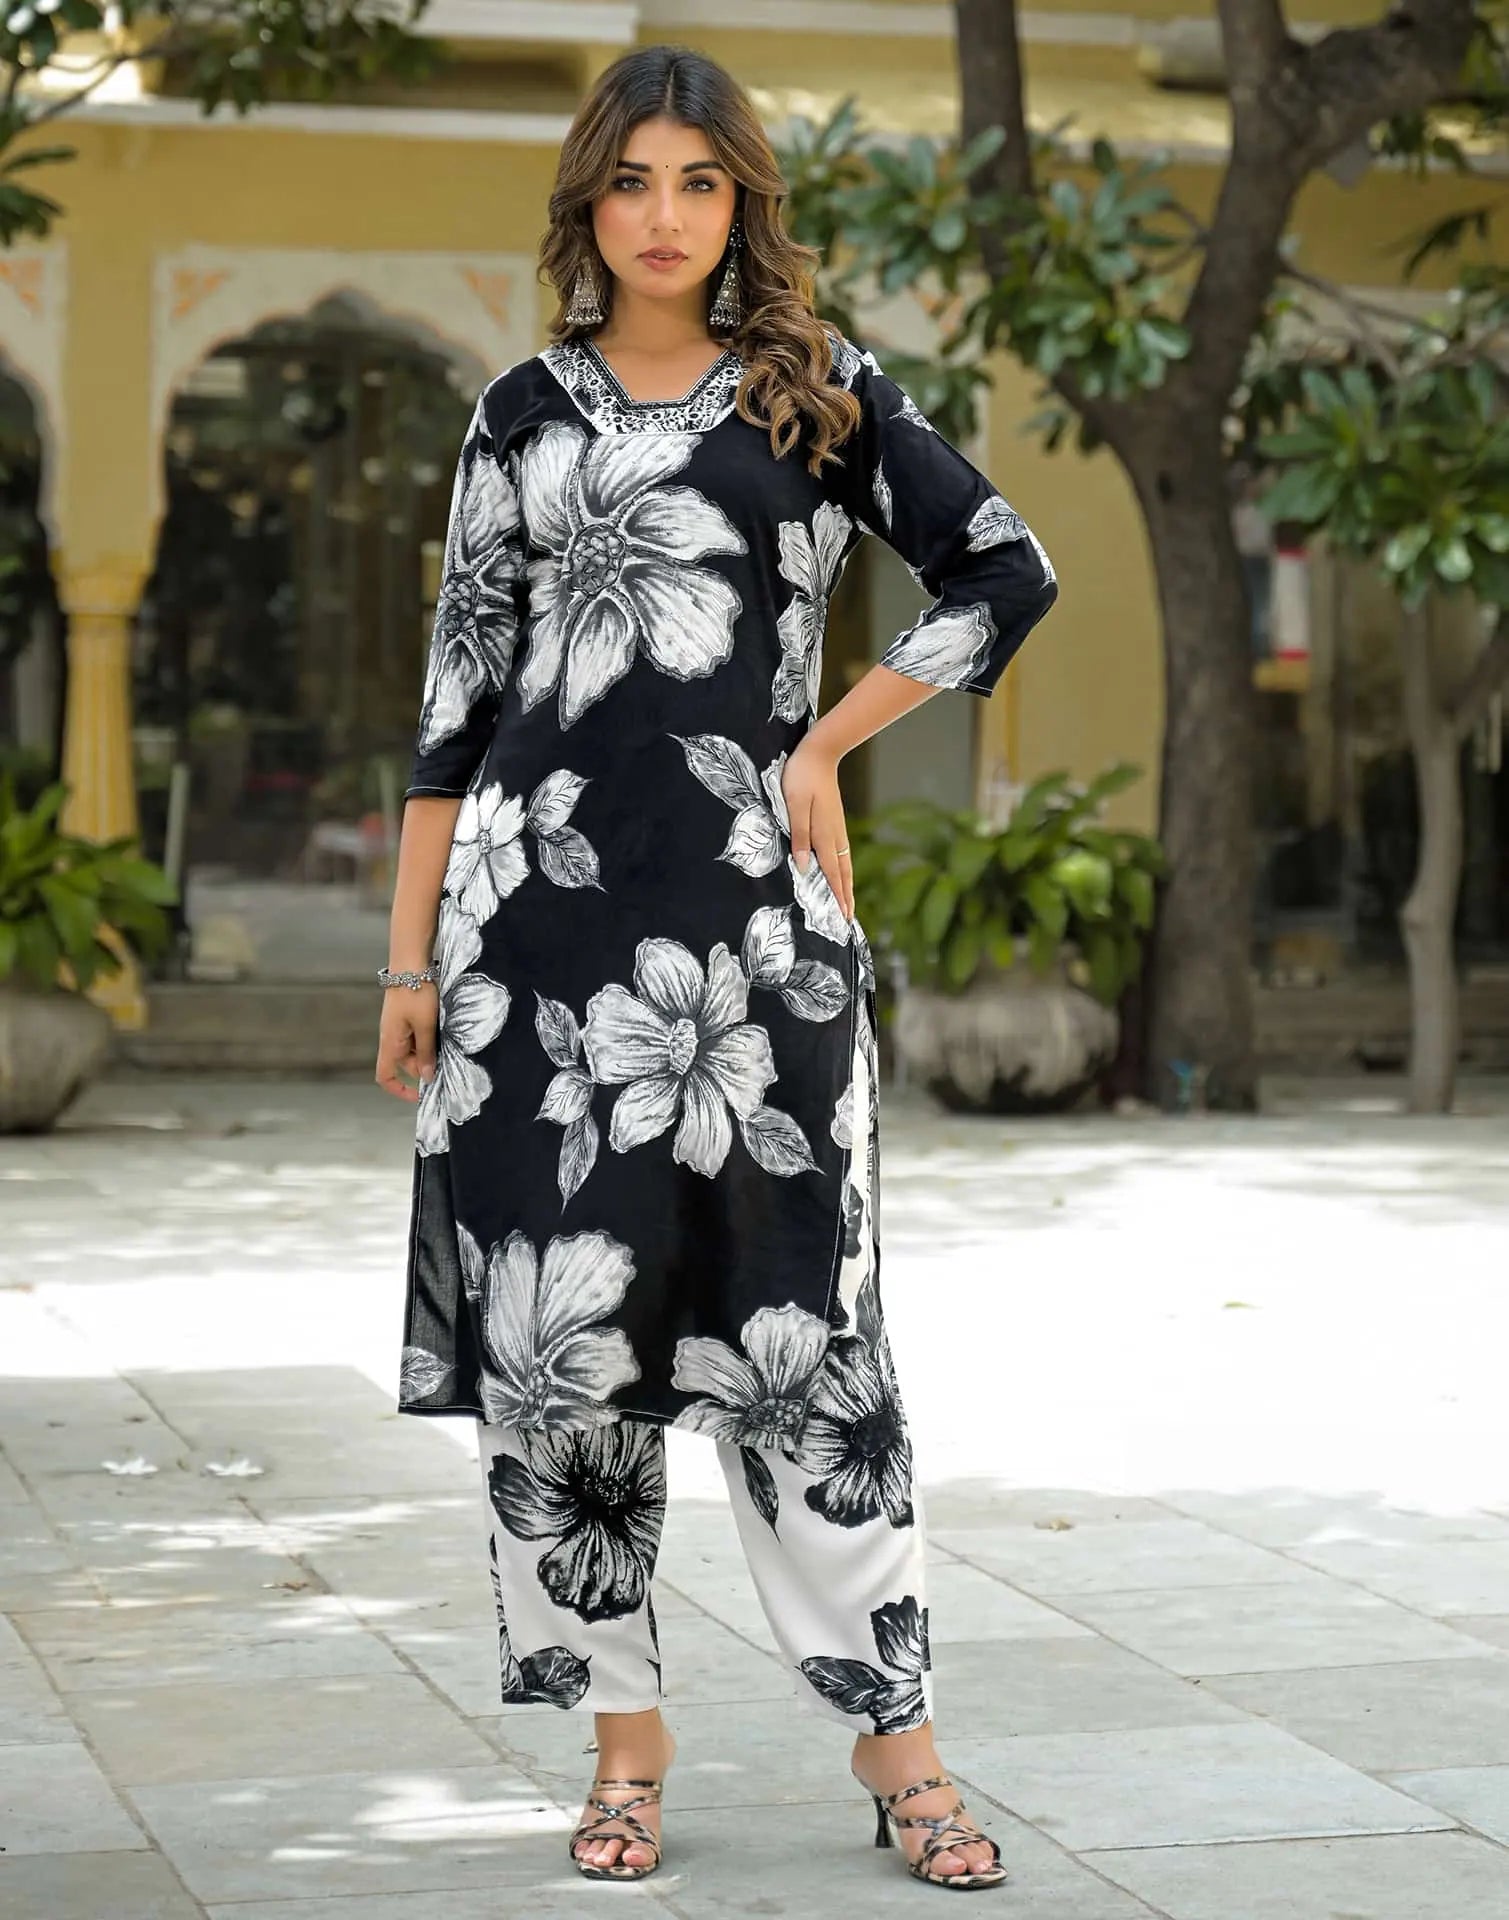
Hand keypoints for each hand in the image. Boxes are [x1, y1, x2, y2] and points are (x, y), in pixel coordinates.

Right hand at [375, 986, 438, 1102]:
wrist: (411, 963)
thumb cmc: (415, 994)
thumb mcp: (425, 1026)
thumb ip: (426, 1052)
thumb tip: (426, 1078)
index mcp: (390, 1044)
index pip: (385, 1077)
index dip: (399, 1090)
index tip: (420, 1094)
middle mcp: (391, 1038)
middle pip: (406, 1064)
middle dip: (425, 1066)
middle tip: (448, 1061)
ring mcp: (398, 1027)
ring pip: (413, 1048)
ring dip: (429, 1050)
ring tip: (448, 1043)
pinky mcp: (405, 1016)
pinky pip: (416, 1035)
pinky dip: (428, 1038)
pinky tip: (443, 1030)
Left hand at [780, 737, 852, 919]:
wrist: (819, 752)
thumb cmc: (801, 777)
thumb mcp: (794, 805)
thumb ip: (799, 836)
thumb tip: (803, 868)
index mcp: (823, 834)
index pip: (831, 873)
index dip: (837, 896)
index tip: (843, 918)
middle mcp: (834, 835)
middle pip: (842, 873)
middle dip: (845, 897)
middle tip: (848, 919)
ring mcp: (837, 828)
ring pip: (844, 863)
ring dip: (846, 885)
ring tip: (848, 902)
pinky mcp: (835, 821)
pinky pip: (842, 853)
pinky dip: (843, 869)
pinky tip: (841, 872)